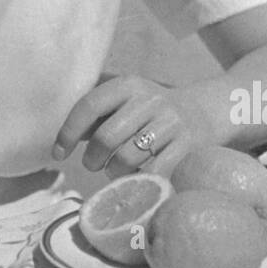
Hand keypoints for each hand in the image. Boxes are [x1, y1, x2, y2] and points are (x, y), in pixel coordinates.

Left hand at [53, 76, 213, 179]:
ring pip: (126, 158)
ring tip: (116, 171)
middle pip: (105, 137)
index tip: (58, 153)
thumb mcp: (128, 102)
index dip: (68, 131)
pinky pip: (152, 173)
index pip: (89, 105)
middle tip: (92, 166)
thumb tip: (64, 141)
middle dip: (92, 159)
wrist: (208, 111)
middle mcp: (150, 100)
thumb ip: (98, 117)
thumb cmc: (154, 112)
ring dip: (114, 173)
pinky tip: (138, 179)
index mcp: (129, 85)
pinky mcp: (187, 146)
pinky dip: (139, 182)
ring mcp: (171, 123)